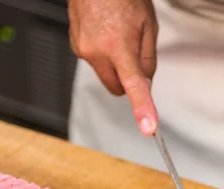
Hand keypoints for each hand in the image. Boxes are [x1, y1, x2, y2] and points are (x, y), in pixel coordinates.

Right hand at [68, 0, 158, 134]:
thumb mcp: (148, 25)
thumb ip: (148, 59)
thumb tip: (146, 83)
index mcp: (118, 46)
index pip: (133, 85)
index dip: (142, 108)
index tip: (148, 127)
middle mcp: (96, 51)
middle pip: (117, 88)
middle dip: (128, 82)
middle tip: (135, 57)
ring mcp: (82, 49)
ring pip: (105, 74)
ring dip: (115, 66)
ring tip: (119, 35)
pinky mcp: (75, 45)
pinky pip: (94, 60)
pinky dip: (103, 54)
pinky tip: (107, 32)